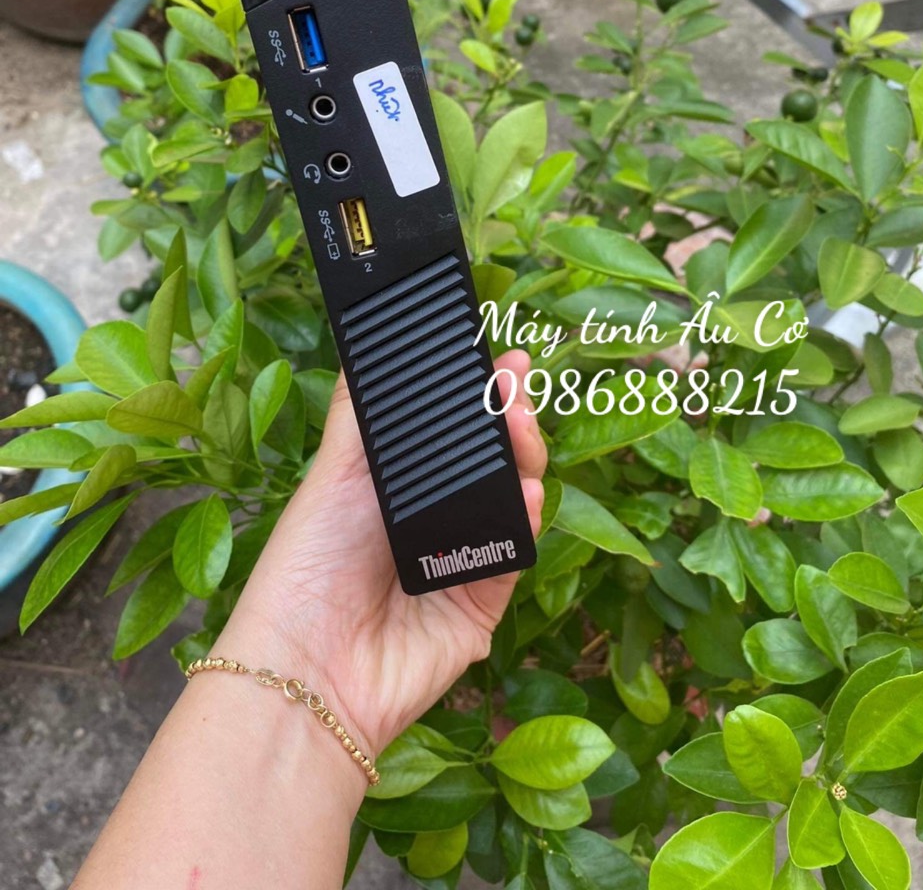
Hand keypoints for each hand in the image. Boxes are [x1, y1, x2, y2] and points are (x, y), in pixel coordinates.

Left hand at [216, 349, 545, 758]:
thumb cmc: (307, 565)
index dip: (478, 395)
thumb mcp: (330, 473)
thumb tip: (362, 346)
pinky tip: (523, 493)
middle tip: (515, 388)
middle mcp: (434, 517)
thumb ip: (358, 411)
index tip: (501, 360)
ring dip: (525, 457)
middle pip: (492, 459)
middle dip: (509, 417)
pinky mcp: (485, 601)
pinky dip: (524, 518)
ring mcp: (463, 559)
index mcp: (397, 486)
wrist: (309, 667)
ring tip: (520, 427)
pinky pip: (515, 551)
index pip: (453, 431)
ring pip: (513, 496)